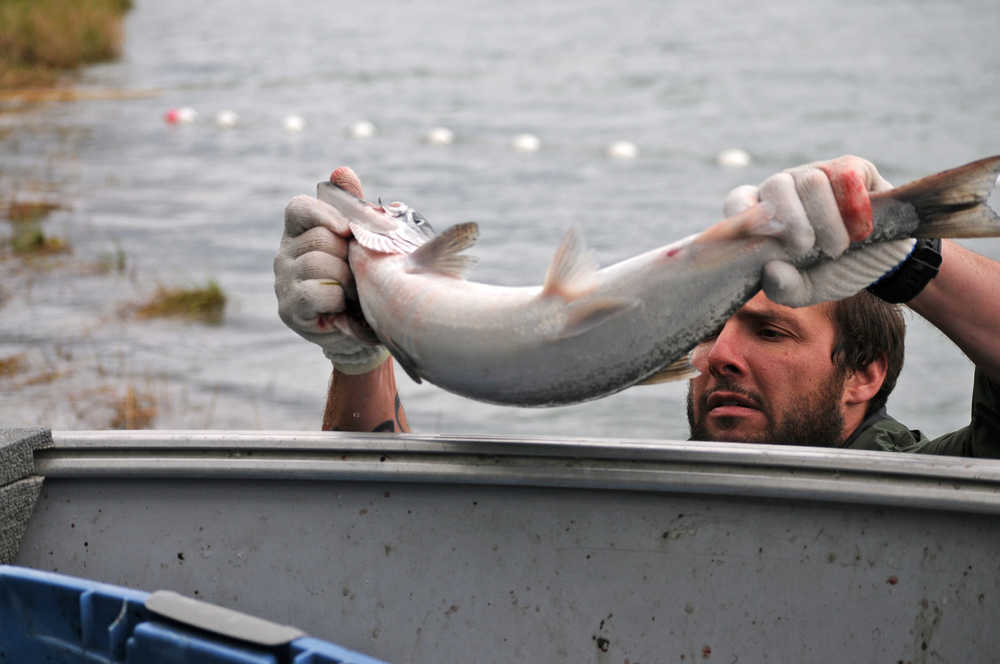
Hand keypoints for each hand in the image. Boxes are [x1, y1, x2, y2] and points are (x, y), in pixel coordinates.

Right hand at [274, 167, 389, 373]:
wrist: (364, 327)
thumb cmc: (363, 278)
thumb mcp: (361, 242)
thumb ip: (352, 207)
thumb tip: (342, 171)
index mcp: (301, 231)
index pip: (299, 208)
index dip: (323, 214)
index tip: (345, 229)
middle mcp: (285, 253)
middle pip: (319, 238)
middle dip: (347, 255)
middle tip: (357, 272)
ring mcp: (283, 281)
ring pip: (320, 265)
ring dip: (347, 279)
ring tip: (353, 291)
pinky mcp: (289, 308)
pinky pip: (316, 293)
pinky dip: (337, 300)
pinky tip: (342, 307)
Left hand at [724, 155, 915, 306]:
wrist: (882, 261)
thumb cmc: (833, 271)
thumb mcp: (808, 289)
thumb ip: (785, 287)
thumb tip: (771, 271)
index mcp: (763, 215)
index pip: (738, 200)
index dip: (745, 214)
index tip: (763, 236)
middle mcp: (784, 188)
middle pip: (777, 186)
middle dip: (794, 224)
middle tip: (809, 249)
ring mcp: (816, 173)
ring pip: (811, 181)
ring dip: (828, 221)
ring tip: (838, 246)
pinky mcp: (850, 168)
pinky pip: (846, 176)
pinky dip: (854, 208)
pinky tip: (859, 229)